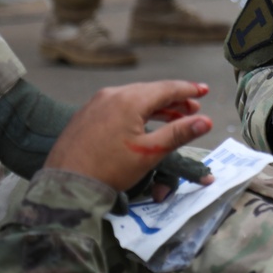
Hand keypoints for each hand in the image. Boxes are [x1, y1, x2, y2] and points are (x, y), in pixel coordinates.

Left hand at [45, 81, 213, 192]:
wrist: (65, 184)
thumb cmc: (109, 169)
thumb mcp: (149, 153)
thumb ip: (179, 133)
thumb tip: (206, 121)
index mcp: (129, 100)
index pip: (167, 89)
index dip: (188, 89)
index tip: (205, 90)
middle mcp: (112, 95)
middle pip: (151, 91)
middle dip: (174, 99)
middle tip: (193, 107)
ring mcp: (96, 103)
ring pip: (134, 97)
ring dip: (156, 105)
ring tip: (174, 116)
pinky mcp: (86, 113)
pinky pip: (119, 104)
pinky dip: (137, 109)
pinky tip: (144, 121)